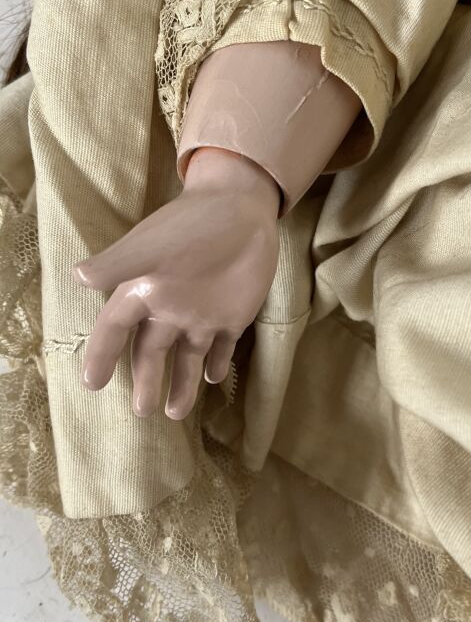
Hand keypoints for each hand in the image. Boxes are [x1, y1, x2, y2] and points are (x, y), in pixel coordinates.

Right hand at [73, 148, 280, 419]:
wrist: (240, 207)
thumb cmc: (191, 225)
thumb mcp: (152, 244)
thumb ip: (119, 262)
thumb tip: (78, 277)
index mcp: (144, 291)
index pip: (116, 329)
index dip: (102, 355)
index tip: (93, 383)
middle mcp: (169, 308)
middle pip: (151, 352)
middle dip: (146, 381)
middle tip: (142, 412)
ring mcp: (202, 314)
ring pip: (187, 358)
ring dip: (181, 385)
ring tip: (174, 414)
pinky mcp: (233, 315)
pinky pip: (222, 348)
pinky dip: (217, 365)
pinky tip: (213, 379)